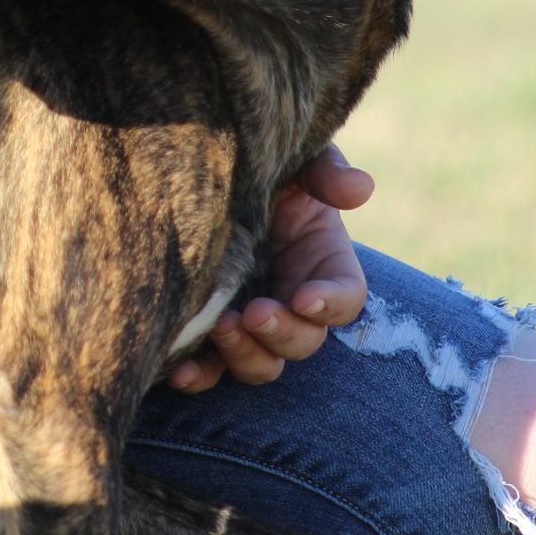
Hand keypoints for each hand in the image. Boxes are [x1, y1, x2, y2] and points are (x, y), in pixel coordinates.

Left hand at [167, 144, 372, 393]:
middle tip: (255, 313)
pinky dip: (198, 375)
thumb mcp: (297, 159)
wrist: (208, 172)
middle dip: (282, 333)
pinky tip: (176, 369)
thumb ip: (326, 170)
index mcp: (322, 263)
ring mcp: (251, 321)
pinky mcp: (211, 332)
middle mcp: (291, 300)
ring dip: (245, 355)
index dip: (330, 303)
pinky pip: (209, 369)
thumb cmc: (265, 165)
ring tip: (220, 327)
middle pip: (303, 341)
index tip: (304, 295)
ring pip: (261, 364)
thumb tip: (359, 188)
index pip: (345, 297)